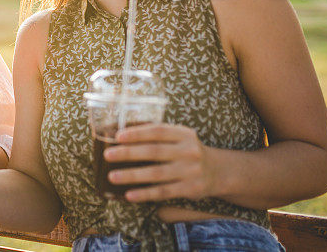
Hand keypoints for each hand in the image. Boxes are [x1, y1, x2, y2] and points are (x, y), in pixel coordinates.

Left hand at [104, 123, 218, 202]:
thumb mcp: (179, 137)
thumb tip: (121, 134)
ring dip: (132, 175)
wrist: (218, 171)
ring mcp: (190, 171)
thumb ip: (158, 135)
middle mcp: (188, 151)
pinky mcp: (190, 189)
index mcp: (183, 134)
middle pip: (154, 151)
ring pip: (156, 173)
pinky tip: (129, 195)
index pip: (157, 131)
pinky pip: (163, 192)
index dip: (137, 133)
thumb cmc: (187, 151)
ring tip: (112, 176)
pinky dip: (145, 193)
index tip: (118, 136)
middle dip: (129, 153)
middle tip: (108, 155)